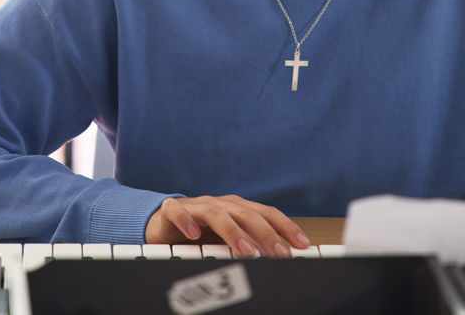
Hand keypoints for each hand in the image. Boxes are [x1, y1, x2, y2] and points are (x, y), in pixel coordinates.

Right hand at [145, 195, 310, 257]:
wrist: (162, 223)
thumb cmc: (200, 232)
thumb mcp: (228, 241)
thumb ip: (249, 246)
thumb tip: (277, 261)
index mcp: (237, 208)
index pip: (266, 214)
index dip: (285, 227)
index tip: (302, 244)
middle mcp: (220, 204)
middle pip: (246, 213)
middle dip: (265, 233)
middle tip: (279, 253)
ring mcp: (196, 206)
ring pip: (216, 213)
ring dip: (232, 232)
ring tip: (245, 250)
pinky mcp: (172, 210)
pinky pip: (179, 213)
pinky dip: (187, 223)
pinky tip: (194, 235)